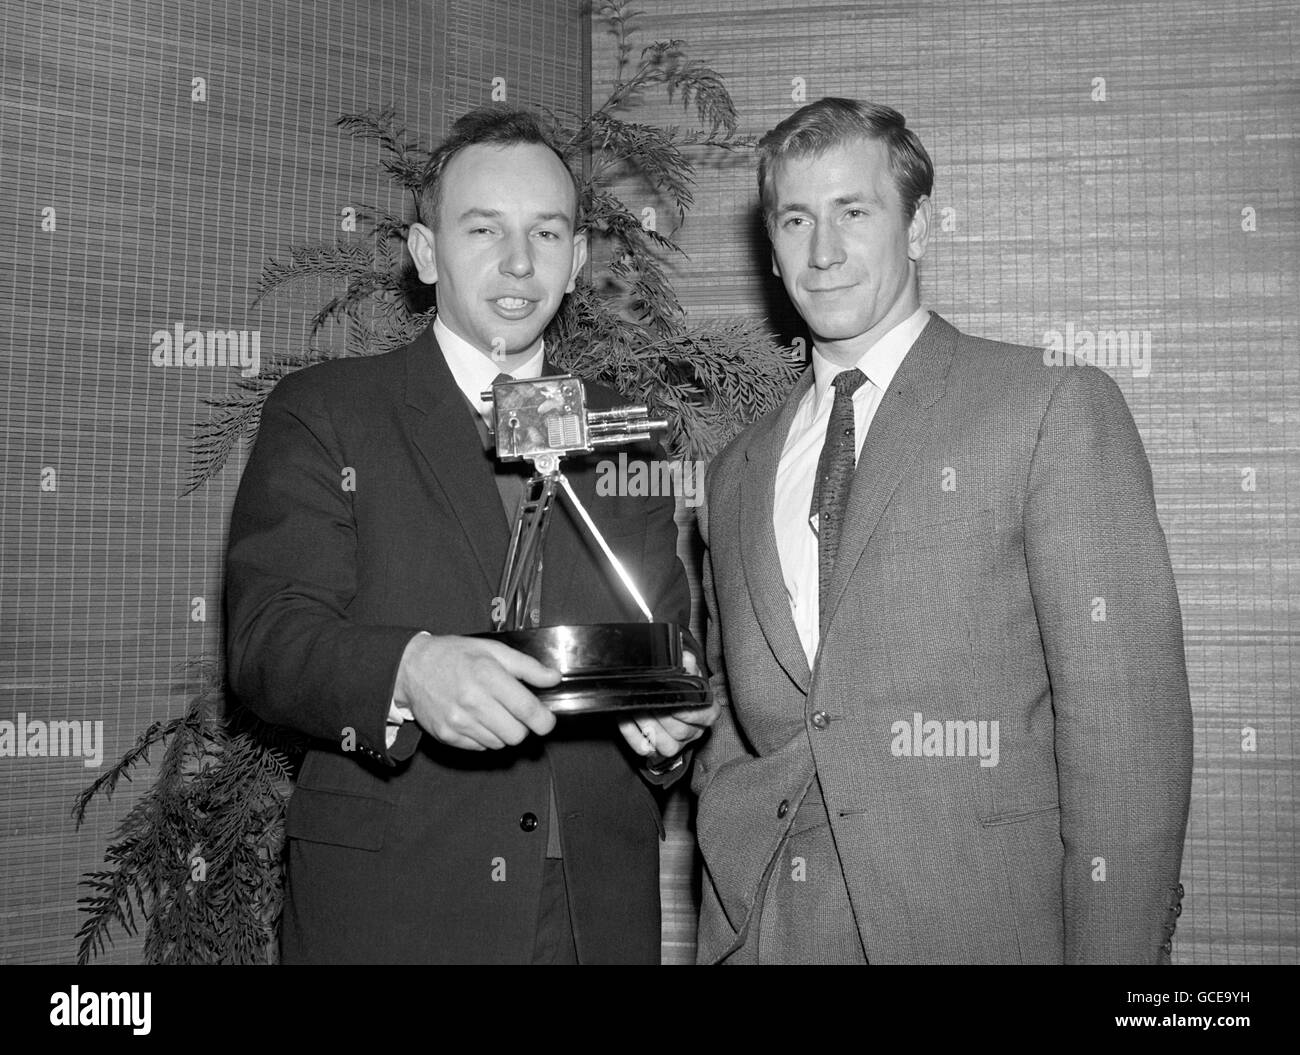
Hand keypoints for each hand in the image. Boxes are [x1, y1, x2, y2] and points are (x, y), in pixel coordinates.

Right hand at [395, 634, 560, 749]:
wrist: (411, 668)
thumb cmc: (454, 655)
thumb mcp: (492, 650)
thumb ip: (527, 667)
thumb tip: (554, 679)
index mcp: (487, 675)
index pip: (527, 710)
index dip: (544, 721)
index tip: (547, 721)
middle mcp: (472, 701)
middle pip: (516, 734)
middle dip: (523, 726)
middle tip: (515, 713)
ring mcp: (457, 721)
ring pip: (499, 744)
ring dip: (503, 732)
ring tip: (493, 712)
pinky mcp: (446, 735)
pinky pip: (480, 747)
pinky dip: (484, 737)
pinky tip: (476, 719)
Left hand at [617, 651, 718, 759]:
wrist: (672, 702)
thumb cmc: (682, 690)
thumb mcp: (689, 676)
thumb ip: (689, 666)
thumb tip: (687, 656)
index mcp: (707, 714)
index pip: (703, 716)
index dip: (686, 709)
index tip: (672, 698)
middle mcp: (695, 732)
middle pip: (680, 730)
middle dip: (661, 714)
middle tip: (647, 698)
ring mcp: (677, 745)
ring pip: (664, 743)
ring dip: (646, 723)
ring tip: (635, 706)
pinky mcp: (657, 752)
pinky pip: (644, 748)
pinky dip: (631, 733)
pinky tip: (625, 717)